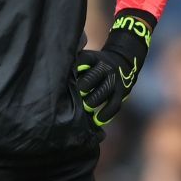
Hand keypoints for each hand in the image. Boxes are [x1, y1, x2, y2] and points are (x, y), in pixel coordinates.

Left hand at [76, 9, 154, 127]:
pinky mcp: (121, 92)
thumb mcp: (88, 59)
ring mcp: (114, 80)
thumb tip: (55, 75)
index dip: (76, 67)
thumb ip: (75, 65)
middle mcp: (105, 68)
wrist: (124, 62)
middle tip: (77, 94)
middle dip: (84, 86)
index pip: (84, 60)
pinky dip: (105, 115)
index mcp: (94, 58)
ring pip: (104, 91)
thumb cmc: (95, 65)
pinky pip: (114, 105)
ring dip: (93, 101)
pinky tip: (96, 121)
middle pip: (94, 76)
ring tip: (85, 109)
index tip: (70, 76)